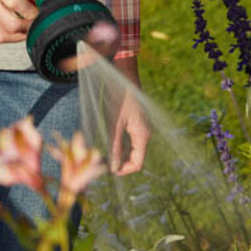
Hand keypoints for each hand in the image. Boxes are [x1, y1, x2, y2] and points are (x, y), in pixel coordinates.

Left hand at [108, 57, 150, 174]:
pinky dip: (123, 147)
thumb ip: (115, 146)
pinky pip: (133, 142)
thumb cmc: (119, 99)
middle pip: (136, 158)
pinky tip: (112, 145)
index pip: (138, 164)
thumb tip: (114, 167)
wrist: (126, 79)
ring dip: (122, 156)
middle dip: (122, 164)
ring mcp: (143, 130)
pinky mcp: (139, 125)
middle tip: (105, 163)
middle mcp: (146, 134)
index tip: (110, 171)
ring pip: (134, 151)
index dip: (125, 171)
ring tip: (106, 155)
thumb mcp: (114, 123)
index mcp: (142, 135)